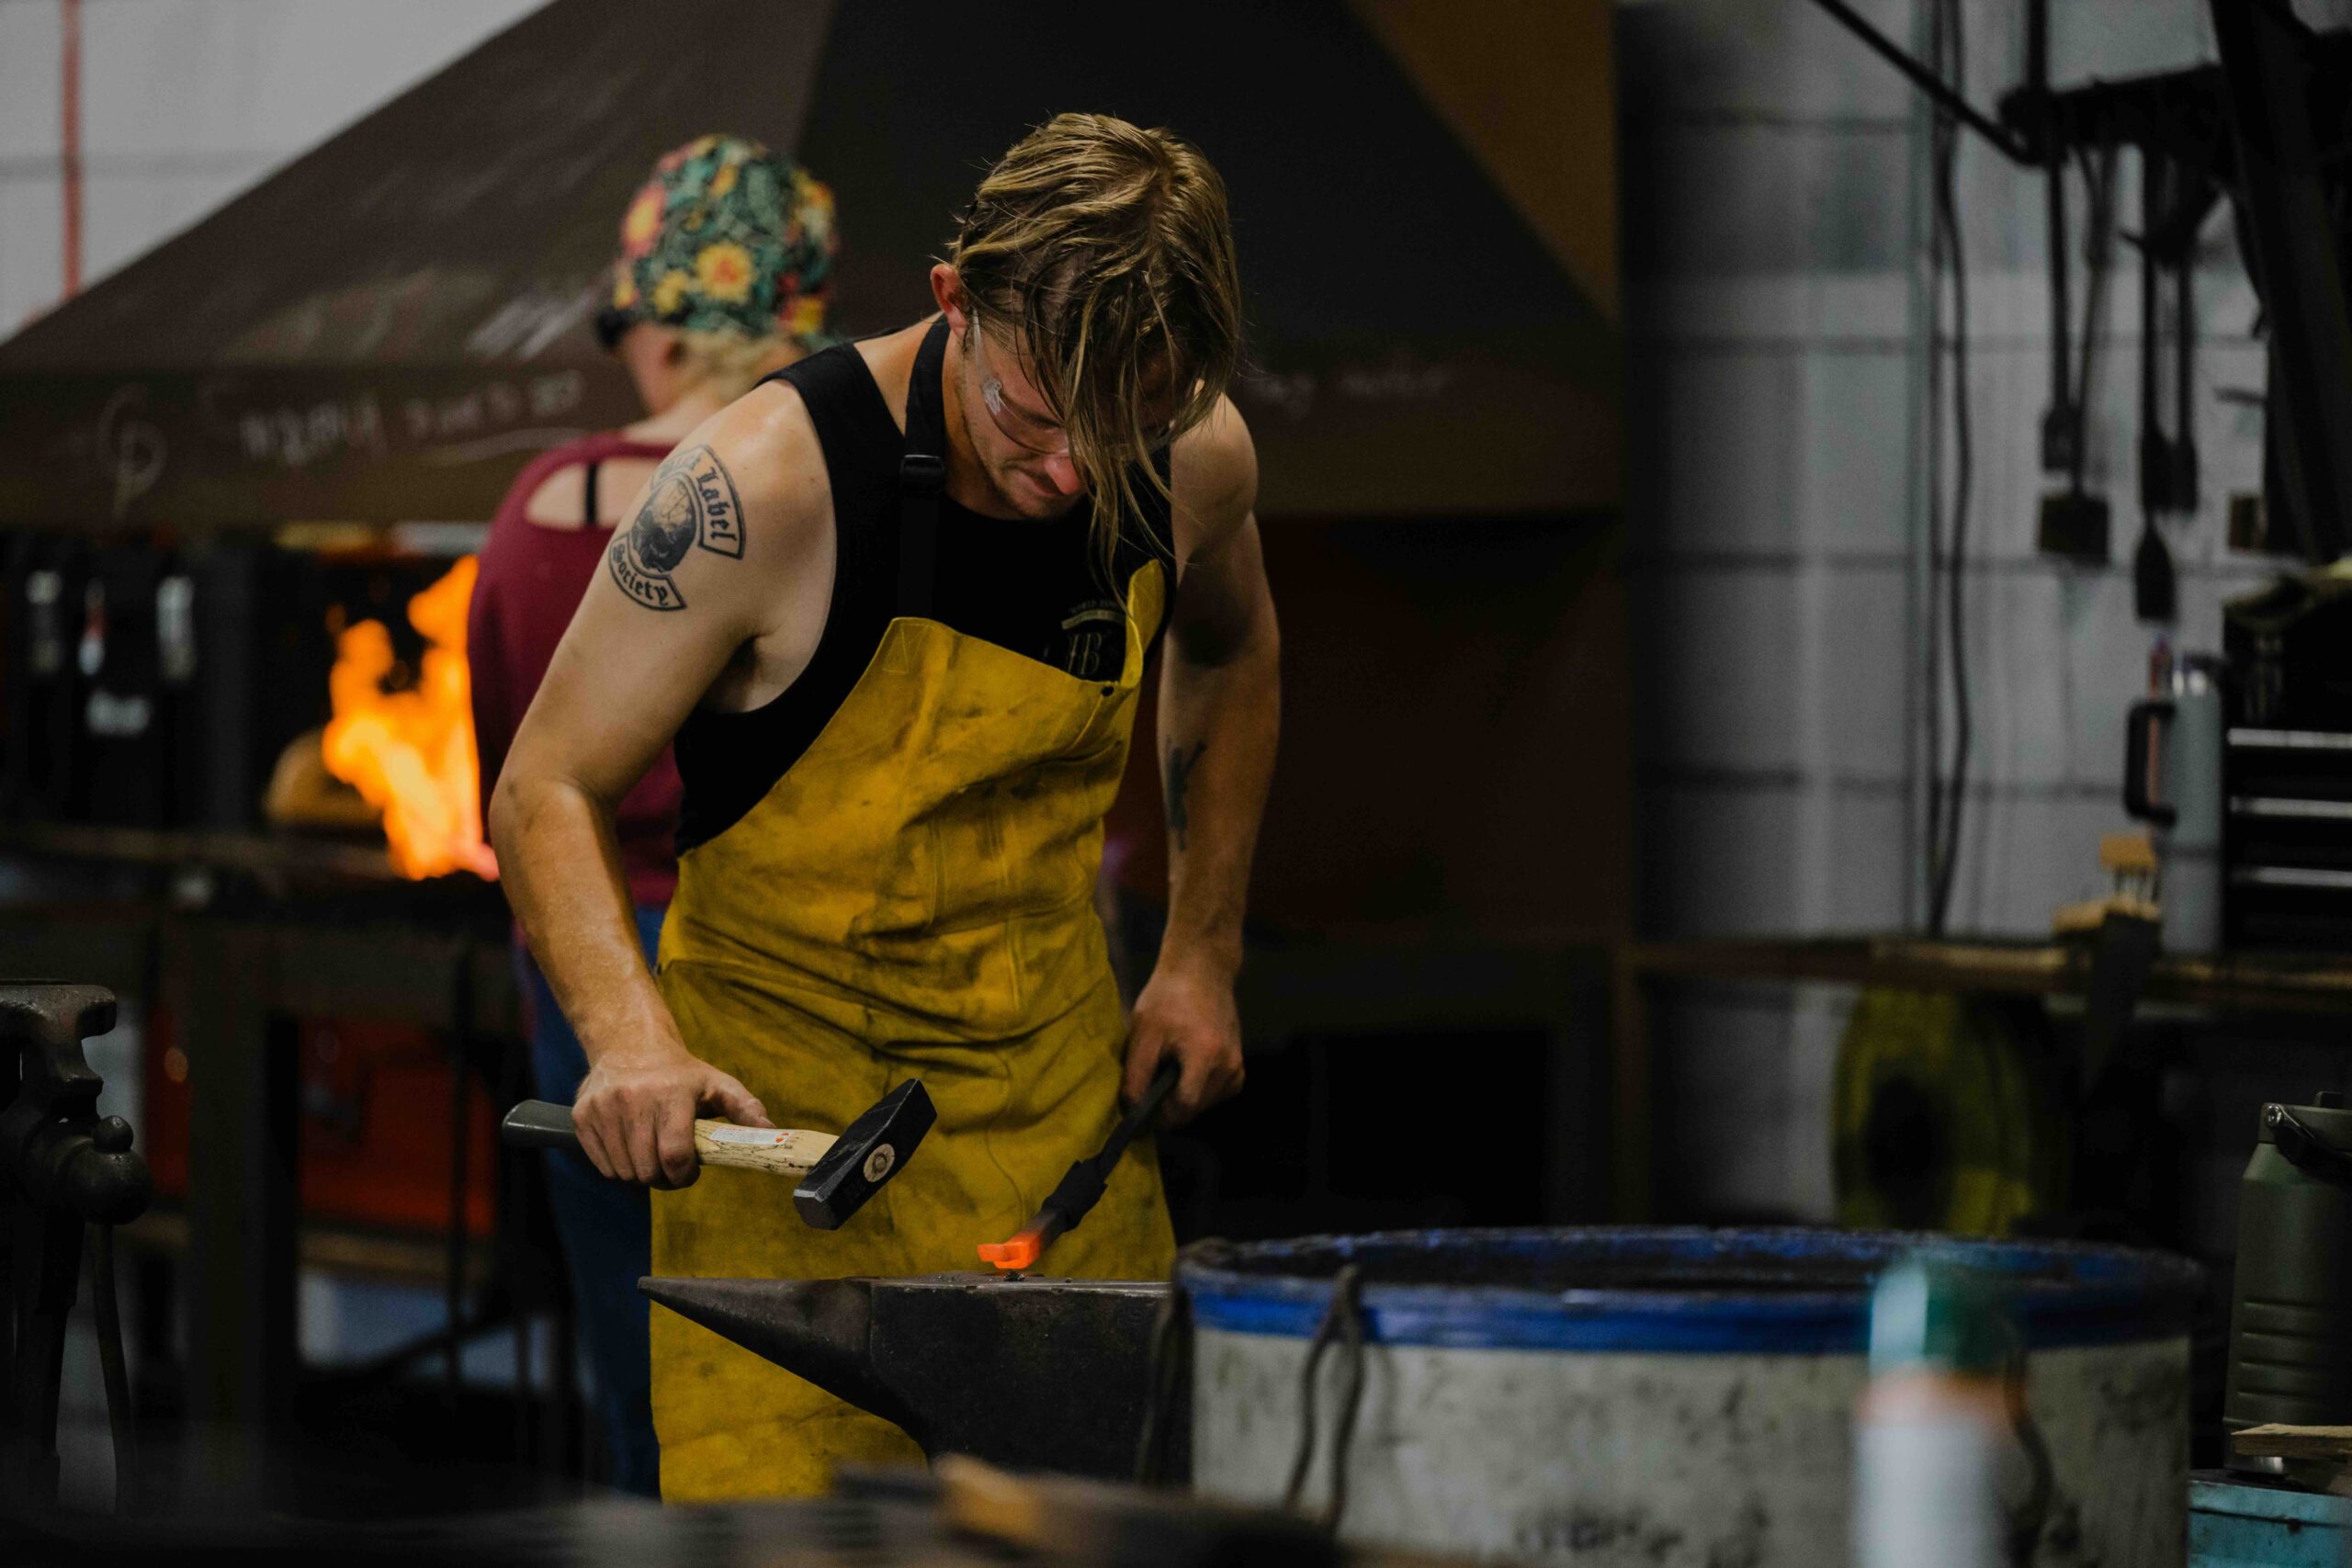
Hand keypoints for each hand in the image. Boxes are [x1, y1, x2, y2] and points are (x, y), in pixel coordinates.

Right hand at [573, 1041, 771, 1186]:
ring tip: (652, 1155)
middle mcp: (633, 1099)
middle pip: (648, 1170)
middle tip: (672, 1168)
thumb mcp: (717, 1084)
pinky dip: (619, 1167)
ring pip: (624, 1173)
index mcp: (671, 1093)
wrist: (629, 1045)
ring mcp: (604, 1109)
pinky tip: (631, 1148)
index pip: (675, 1155)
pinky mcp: (583, 1117)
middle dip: (664, 1179)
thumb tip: (771, 1132)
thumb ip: (746, 1109)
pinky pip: (602, 1166)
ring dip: (641, 1174)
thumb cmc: (681, 1073)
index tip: (689, 1173)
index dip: (684, 1175)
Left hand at [1123, 965, 1243, 1126]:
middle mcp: (1228, 1065)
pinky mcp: (1239, 1064)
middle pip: (1195, 1110)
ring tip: (1169, 1069)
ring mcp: (1237, 1065)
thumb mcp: (1144, 1032)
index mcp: (1205, 1056)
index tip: (1142, 1109)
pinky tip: (1187, 1071)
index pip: (1184, 1108)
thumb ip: (1137, 1075)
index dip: (1160, 1116)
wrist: (1201, 970)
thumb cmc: (1168, 997)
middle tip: (1151, 1083)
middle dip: (1170, 1106)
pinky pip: (1218, 1094)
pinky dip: (1200, 1091)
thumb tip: (1132, 1110)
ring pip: (1206, 1105)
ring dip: (1184, 1098)